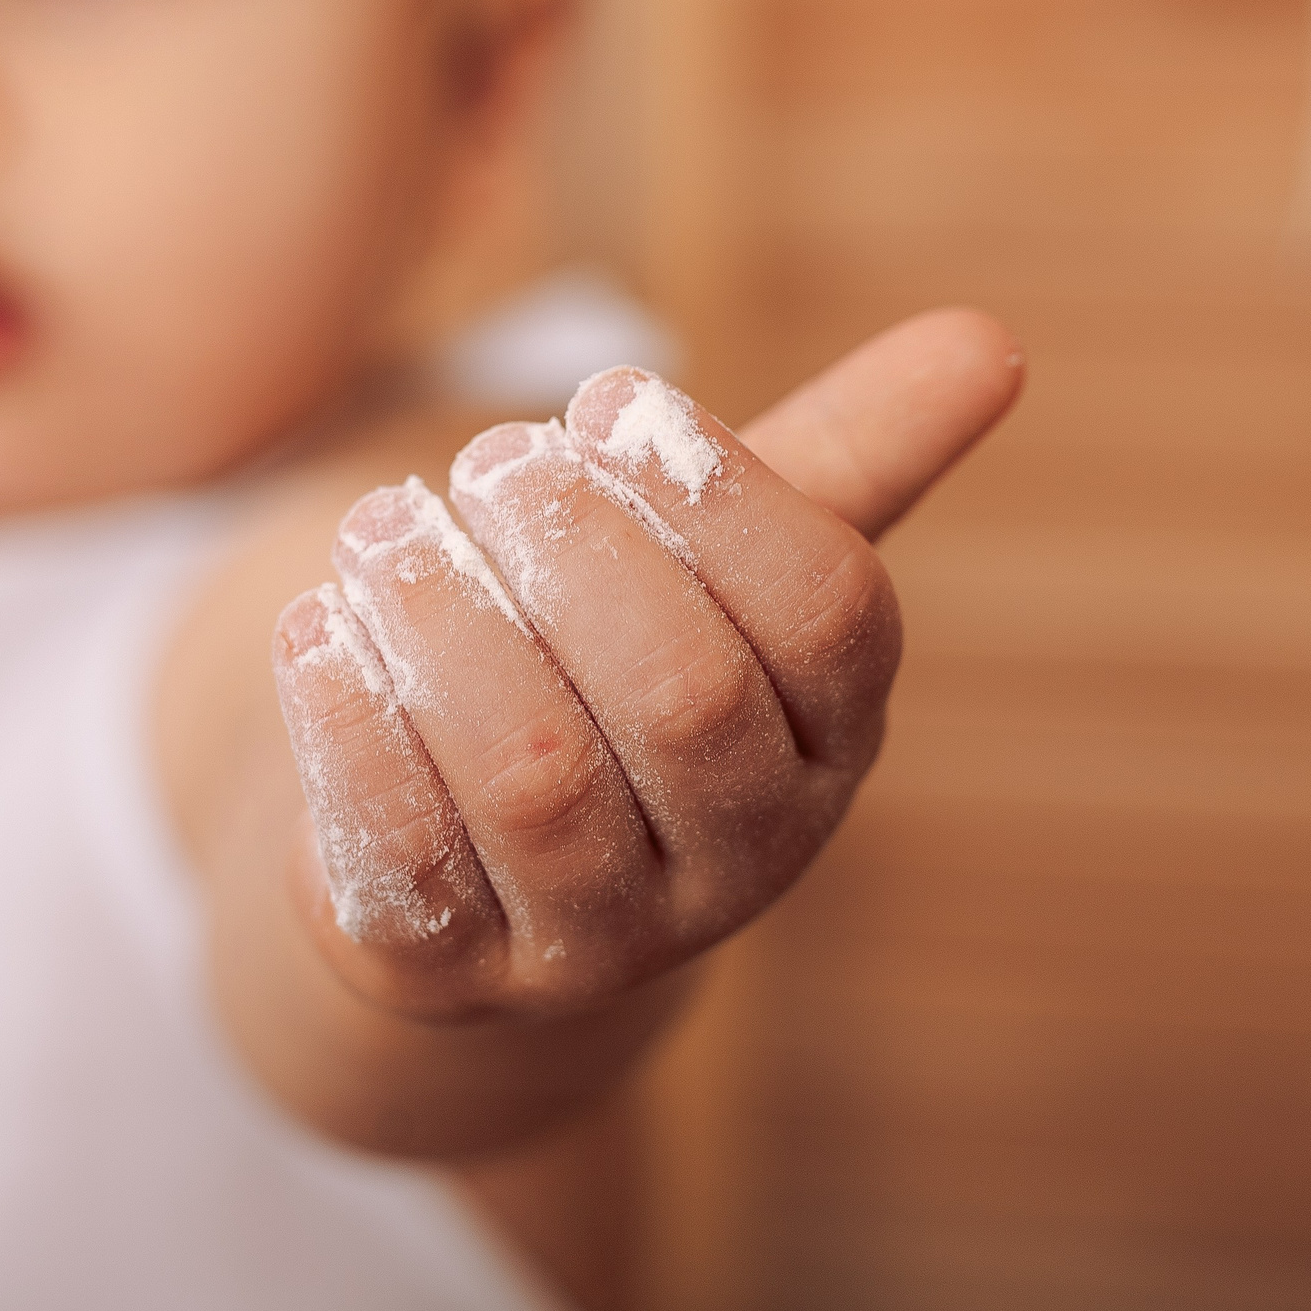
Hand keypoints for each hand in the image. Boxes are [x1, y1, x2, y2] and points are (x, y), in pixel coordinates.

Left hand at [271, 310, 1021, 1020]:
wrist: (475, 881)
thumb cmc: (616, 671)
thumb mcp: (724, 574)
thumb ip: (841, 456)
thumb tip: (990, 338)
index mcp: (828, 742)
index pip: (827, 613)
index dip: (725, 491)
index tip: (614, 397)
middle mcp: (738, 858)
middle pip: (686, 695)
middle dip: (582, 553)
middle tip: (491, 456)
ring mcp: (597, 938)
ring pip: (537, 778)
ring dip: (453, 627)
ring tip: (384, 526)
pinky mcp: (450, 973)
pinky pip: (405, 857)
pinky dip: (356, 728)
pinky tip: (320, 626)